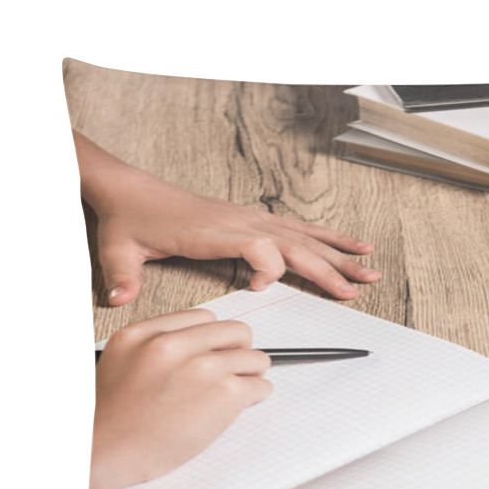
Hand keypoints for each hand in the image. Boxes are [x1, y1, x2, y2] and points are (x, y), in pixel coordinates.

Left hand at [73, 131, 380, 305]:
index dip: (268, 268)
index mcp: (216, 230)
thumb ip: (122, 275)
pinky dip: (327, 238)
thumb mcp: (120, 248)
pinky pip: (298, 230)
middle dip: (329, 269)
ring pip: (306, 238)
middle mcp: (242, 222)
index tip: (258, 288)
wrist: (131, 189)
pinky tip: (349, 245)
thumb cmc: (132, 219)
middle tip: (357, 289)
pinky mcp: (255, 220)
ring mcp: (252, 219)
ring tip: (368, 269)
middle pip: (296, 246)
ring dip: (339, 255)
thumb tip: (119, 300)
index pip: (259, 246)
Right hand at [90, 309, 271, 488]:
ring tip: (243, 389)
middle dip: (240, 350)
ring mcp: (202, 366)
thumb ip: (155, 349)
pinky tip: (245, 403)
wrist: (101, 452)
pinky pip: (260, 386)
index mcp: (145, 334)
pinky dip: (257, 395)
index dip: (214, 338)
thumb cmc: (110, 421)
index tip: (217, 351)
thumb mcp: (120, 363)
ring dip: (252, 374)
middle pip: (234, 331)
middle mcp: (174, 344)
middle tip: (239, 368)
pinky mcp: (224, 393)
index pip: (202, 318)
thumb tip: (198, 350)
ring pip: (254, 358)